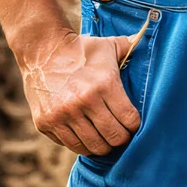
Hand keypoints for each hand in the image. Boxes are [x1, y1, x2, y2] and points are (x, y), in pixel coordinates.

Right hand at [18, 27, 143, 156]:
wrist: (41, 50)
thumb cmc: (80, 50)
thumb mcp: (107, 45)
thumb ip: (129, 47)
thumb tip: (145, 39)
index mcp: (103, 84)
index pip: (130, 120)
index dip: (134, 125)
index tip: (131, 123)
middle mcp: (83, 101)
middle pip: (113, 138)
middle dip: (120, 139)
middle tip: (119, 134)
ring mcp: (62, 114)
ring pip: (93, 147)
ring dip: (101, 144)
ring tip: (103, 137)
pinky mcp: (46, 123)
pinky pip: (71, 145)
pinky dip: (81, 143)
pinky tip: (84, 134)